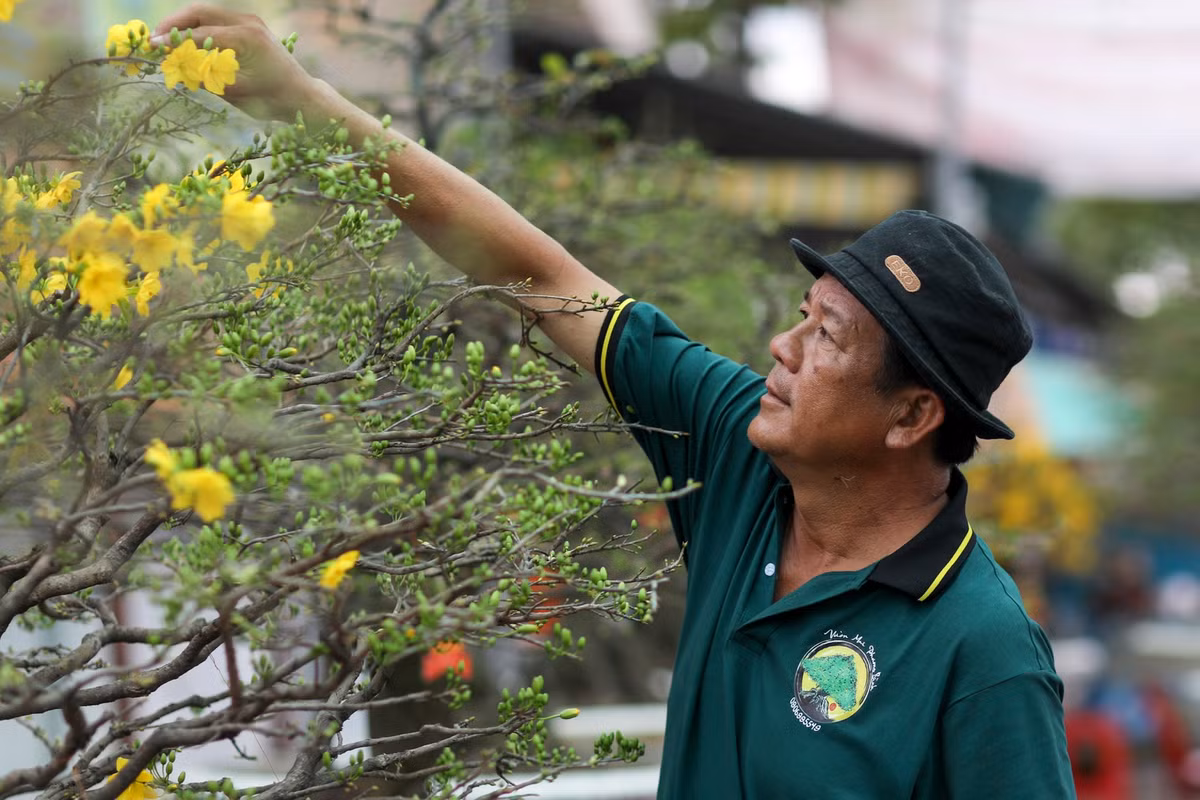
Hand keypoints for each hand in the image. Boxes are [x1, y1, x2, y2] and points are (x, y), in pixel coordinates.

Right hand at [153, 4, 323, 120]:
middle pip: (200, 12)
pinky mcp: (249, 26)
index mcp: (247, 38)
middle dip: (174, 24)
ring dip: (183, 24)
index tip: (152, 48)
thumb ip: (207, 77)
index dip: (175, 42)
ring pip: (206, 13)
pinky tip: (185, 42)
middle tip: (153, 38)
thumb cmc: (272, 100)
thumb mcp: (237, 92)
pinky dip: (198, 28)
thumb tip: (175, 68)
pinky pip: (217, 21)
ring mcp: (249, 21)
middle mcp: (248, 23)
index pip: (201, 34)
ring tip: (164, 40)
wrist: (301, 96)